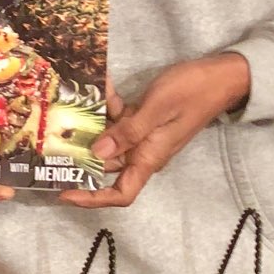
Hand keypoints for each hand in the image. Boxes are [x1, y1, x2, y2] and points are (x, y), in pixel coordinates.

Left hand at [60, 52, 250, 209]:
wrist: (222, 75)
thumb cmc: (193, 92)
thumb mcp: (158, 108)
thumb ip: (128, 131)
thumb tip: (97, 154)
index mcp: (149, 158)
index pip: (121, 193)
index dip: (92, 198)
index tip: (64, 193)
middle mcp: (144, 151)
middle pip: (105, 165)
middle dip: (80, 152)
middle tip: (51, 137)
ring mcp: (143, 135)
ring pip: (108, 138)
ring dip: (92, 122)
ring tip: (70, 103)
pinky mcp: (143, 119)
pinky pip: (119, 119)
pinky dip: (108, 104)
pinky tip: (99, 83)